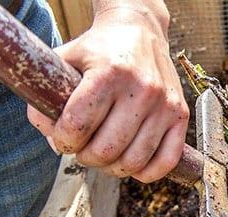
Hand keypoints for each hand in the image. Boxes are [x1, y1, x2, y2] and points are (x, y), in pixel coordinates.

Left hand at [27, 2, 188, 182]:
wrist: (140, 31)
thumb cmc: (98, 51)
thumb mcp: (64, 62)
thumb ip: (47, 100)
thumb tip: (53, 141)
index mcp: (109, 72)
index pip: (77, 126)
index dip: (63, 141)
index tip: (62, 138)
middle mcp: (142, 89)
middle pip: (106, 150)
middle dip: (86, 157)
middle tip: (82, 149)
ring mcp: (164, 104)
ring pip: (134, 161)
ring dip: (112, 168)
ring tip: (104, 156)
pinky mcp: (180, 115)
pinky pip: (166, 161)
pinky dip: (146, 173)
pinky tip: (132, 164)